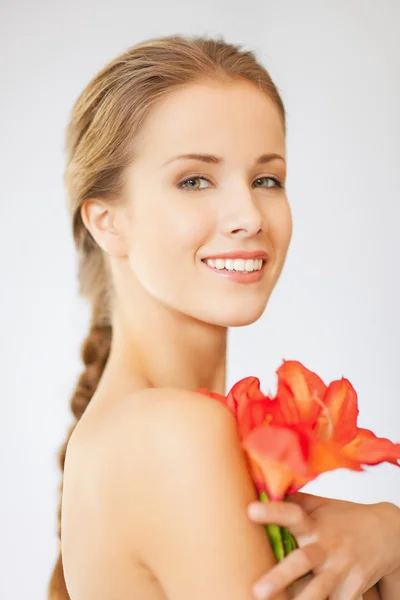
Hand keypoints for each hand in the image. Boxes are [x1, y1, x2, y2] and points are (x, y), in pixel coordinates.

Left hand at [247, 491, 399, 599]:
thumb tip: (264, 490)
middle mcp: (326, 547)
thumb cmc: (344, 517)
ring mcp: (340, 570)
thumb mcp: (320, 504)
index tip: (250, 510)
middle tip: (257, 591)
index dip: (272, 512)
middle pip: (302, 562)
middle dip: (280, 577)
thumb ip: (294, 501)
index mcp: (314, 524)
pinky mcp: (353, 588)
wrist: (387, 532)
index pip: (291, 514)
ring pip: (319, 591)